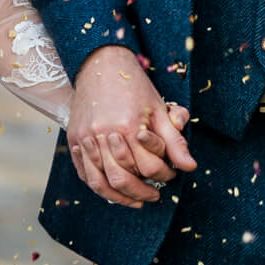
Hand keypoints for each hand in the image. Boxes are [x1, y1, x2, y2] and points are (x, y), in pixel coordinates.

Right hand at [66, 45, 195, 207]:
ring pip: (101, 181)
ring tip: (135, 200)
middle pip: (123, 179)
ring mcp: (86, 138)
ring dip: (119, 197)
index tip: (170, 175)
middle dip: (142, 192)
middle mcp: (104, 134)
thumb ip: (174, 141)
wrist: (100, 64)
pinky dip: (98, 186)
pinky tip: (113, 190)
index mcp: (128, 126)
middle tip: (154, 196)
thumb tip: (190, 167)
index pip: (149, 167)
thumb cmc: (133, 85)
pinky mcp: (74, 139)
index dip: (164, 176)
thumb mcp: (158, 109)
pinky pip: (84, 173)